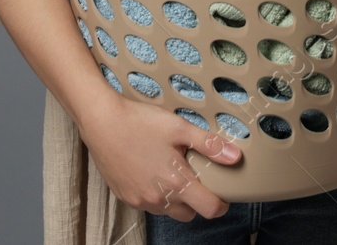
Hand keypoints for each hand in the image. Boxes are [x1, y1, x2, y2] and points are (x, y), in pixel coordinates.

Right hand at [77, 95, 241, 219]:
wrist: (102, 122)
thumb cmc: (140, 123)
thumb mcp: (179, 128)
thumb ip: (209, 145)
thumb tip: (235, 157)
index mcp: (176, 183)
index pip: (208, 209)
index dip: (220, 204)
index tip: (222, 195)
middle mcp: (158, 198)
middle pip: (189, 214)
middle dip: (197, 201)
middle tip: (195, 177)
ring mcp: (140, 200)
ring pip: (167, 210)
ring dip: (175, 199)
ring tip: (171, 171)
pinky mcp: (125, 196)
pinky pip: (147, 204)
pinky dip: (155, 194)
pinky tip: (151, 171)